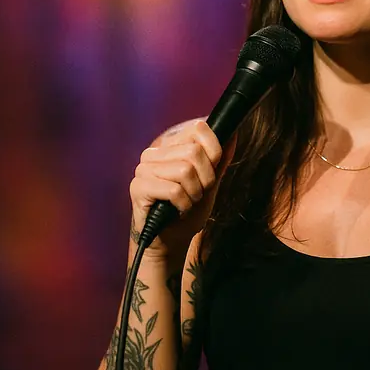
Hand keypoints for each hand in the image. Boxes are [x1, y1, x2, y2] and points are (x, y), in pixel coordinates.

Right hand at [128, 119, 223, 258]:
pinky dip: (183, 204)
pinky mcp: (138, 188)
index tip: (211, 173)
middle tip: (198, 194)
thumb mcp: (210, 182)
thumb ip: (219, 159)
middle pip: (194, 152)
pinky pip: (173, 190)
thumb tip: (232, 133)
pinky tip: (177, 211)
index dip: (214, 152)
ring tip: (187, 202)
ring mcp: (143, 169)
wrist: (171, 240)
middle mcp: (153, 153)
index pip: (198, 129)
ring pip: (185, 170)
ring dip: (194, 194)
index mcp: (170, 146)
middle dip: (206, 179)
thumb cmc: (189, 209)